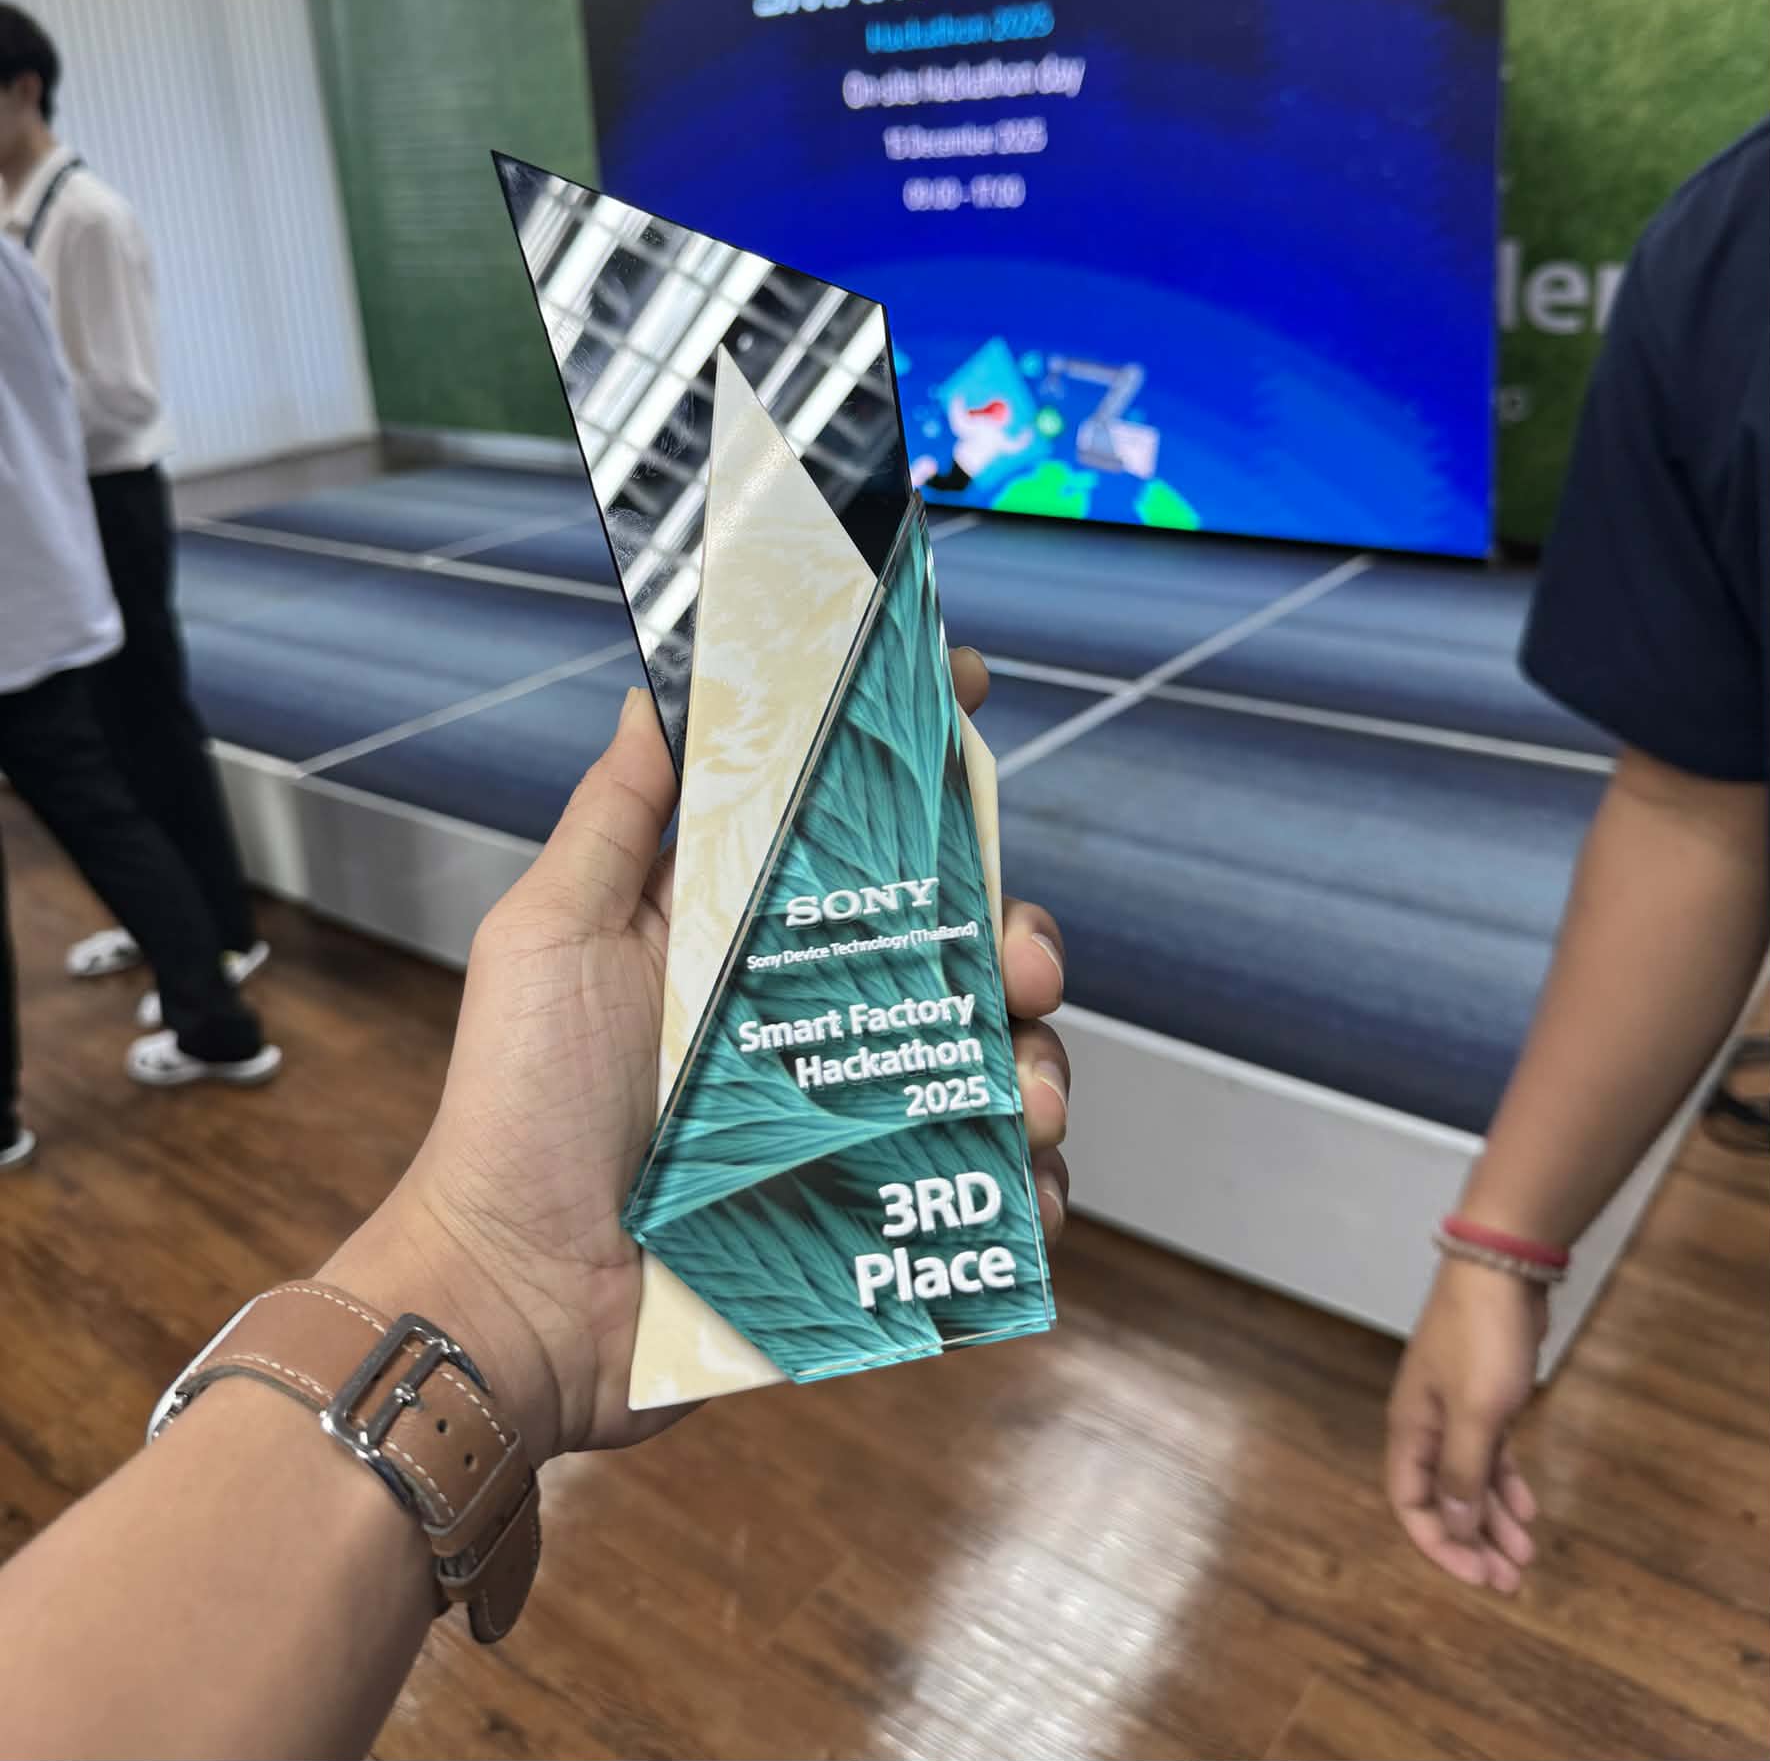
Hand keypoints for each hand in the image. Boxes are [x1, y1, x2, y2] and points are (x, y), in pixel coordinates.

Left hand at [329, 649, 1068, 1464]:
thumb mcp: (551, 936)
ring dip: (1037, 1066)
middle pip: (956, 939)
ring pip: (990, 1059)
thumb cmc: (516, 1111)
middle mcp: (809, 1011)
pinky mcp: (865, 1215)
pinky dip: (1023, 1192)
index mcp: (745, 929)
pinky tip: (1022, 1194)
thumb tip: (656, 685)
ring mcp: (846, 1115)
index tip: (963, 693)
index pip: (851, 822)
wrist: (516, 1301)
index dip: (913, 755)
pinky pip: (978, 1193)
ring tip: (1028, 1101)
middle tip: (1021, 962)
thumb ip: (616, 814)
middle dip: (1018, 933)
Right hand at [1385, 1259, 1544, 1591]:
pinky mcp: (1484, 1397)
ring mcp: (1455, 1410)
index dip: (1439, 1545)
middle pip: (1443, 1499)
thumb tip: (1451, 1526)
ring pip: (1470, 1480)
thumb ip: (1462, 1473)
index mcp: (1411, 1430)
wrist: (1502, 1270)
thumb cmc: (1483, 1340)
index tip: (1479, 1576)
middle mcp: (1427, 1425)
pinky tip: (1528, 1509)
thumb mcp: (1476, 1414)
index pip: (1411, 1504)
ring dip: (1494, 1519)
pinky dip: (1506, 1484)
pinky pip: (1490, 1455)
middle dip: (1473, 1542)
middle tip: (1511, 1581)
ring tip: (1527, 1556)